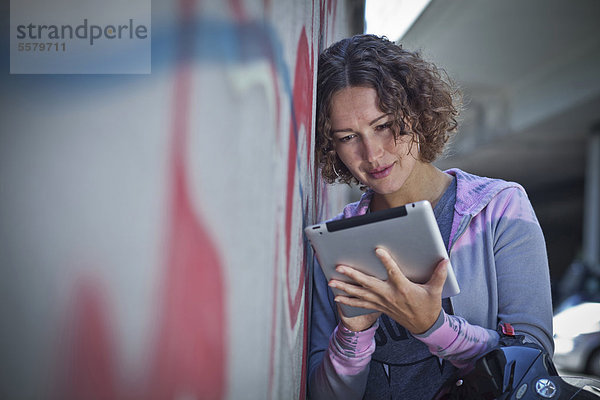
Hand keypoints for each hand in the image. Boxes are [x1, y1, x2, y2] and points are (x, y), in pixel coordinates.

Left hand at [328, 248, 447, 334]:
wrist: (424, 326)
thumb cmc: (429, 306)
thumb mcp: (436, 291)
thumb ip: (439, 274)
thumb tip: (444, 260)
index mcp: (403, 288)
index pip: (393, 272)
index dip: (386, 261)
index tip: (378, 250)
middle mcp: (389, 295)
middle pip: (368, 283)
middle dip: (352, 275)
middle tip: (339, 267)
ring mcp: (382, 302)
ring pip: (360, 294)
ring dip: (345, 288)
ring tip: (331, 282)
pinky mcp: (379, 307)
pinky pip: (361, 304)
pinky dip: (348, 301)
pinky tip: (336, 297)